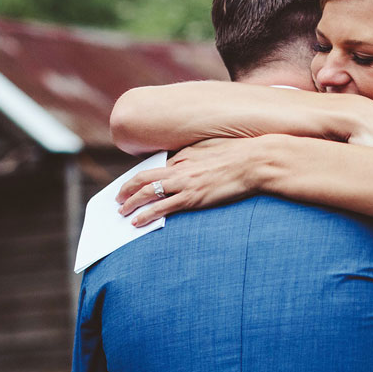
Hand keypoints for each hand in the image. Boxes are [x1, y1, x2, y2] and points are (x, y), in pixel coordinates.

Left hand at [116, 138, 262, 225]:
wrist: (254, 163)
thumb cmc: (237, 155)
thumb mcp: (210, 149)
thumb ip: (192, 157)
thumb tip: (180, 164)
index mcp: (183, 156)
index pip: (152, 167)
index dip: (138, 178)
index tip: (129, 185)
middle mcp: (179, 169)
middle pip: (143, 179)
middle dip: (126, 190)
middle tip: (118, 199)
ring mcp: (185, 184)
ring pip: (147, 194)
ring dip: (131, 204)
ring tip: (123, 212)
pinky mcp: (192, 199)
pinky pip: (162, 208)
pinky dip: (146, 215)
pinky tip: (138, 222)